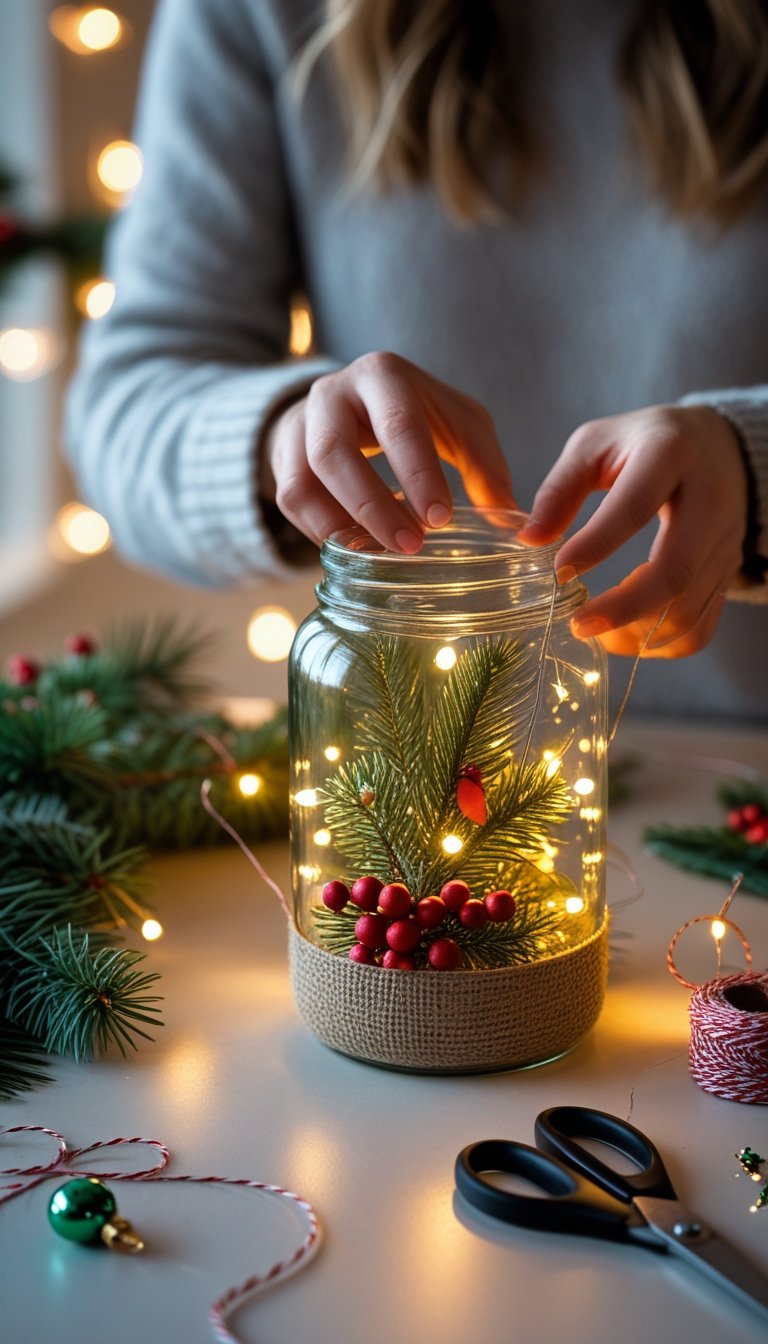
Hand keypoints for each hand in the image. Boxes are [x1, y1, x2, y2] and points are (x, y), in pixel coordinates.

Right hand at [259, 352, 515, 551]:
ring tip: (379, 556)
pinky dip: (321, 532)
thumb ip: (486, 467)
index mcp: (382, 376)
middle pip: (334, 453)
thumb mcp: (459, 426)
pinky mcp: (282, 459)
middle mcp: (332, 394)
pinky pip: (290, 502)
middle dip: (373, 506)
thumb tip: (511, 522)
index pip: (396, 423)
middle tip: (411, 546)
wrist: (352, 403)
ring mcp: (299, 426)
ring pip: (301, 483)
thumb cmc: (417, 415)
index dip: (416, 474)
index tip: (440, 519)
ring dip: (340, 527)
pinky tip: (356, 549)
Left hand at [518, 405, 748, 656]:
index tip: (559, 571)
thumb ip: (560, 489)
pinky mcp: (728, 570)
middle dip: (623, 608)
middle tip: (578, 624)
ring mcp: (725, 540)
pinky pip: (703, 624)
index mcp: (670, 454)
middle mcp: (709, 499)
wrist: (718, 444)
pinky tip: (627, 636)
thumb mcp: (596, 444)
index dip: (596, 544)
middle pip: (675, 570)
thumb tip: (529, 539)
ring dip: (639, 632)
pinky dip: (663, 644)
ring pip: (689, 606)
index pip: (635, 507)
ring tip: (596, 630)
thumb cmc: (643, 443)